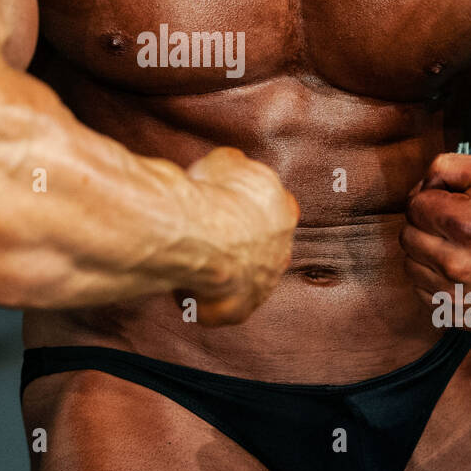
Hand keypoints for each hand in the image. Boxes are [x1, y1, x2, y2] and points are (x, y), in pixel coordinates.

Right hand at [180, 148, 297, 325]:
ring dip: (225, 276)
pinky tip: (187, 292)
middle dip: (242, 246)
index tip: (231, 207)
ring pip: (245, 282)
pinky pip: (221, 309)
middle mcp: (280, 250)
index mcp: (283, 211)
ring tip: (196, 265)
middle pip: (265, 250)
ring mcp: (262, 284)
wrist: (202, 233)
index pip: (278, 210)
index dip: (253, 210)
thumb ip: (234, 167)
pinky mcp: (238, 309)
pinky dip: (205, 304)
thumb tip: (232, 166)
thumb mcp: (225, 161)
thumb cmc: (215, 194)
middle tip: (212, 238)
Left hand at [401, 154, 470, 321]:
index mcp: (465, 226)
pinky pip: (424, 294)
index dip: (431, 199)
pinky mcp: (460, 317)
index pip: (414, 206)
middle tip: (453, 226)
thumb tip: (418, 187)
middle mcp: (457, 265)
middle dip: (426, 226)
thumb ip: (444, 167)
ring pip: (411, 267)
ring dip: (428, 255)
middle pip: (407, 237)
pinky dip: (436, 282)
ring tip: (457, 249)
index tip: (450, 204)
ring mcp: (457, 296)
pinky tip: (460, 272)